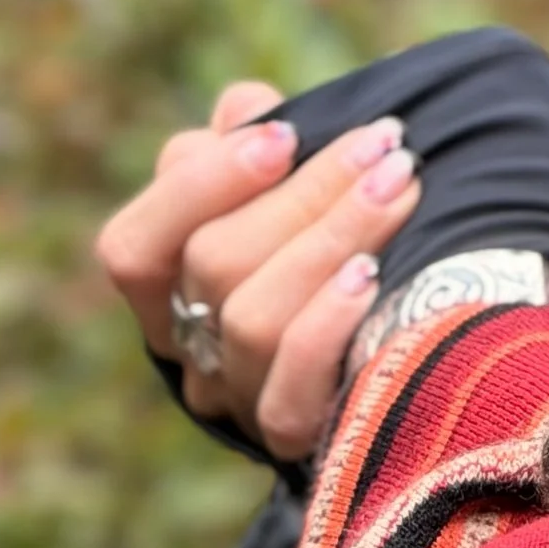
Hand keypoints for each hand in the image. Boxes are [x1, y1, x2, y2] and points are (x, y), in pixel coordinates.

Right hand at [97, 80, 423, 460]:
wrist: (414, 325)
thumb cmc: (336, 225)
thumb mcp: (290, 174)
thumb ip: (254, 136)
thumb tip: (247, 110)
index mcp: (168, 282)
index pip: (134, 246)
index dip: (199, 184)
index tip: (286, 135)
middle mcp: (189, 344)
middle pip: (213, 264)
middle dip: (309, 190)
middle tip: (386, 144)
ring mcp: (236, 396)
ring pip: (253, 320)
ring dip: (335, 238)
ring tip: (402, 186)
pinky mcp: (288, 438)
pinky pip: (288, 394)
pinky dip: (328, 326)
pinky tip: (374, 277)